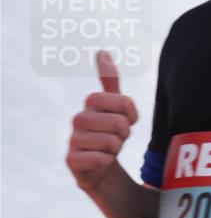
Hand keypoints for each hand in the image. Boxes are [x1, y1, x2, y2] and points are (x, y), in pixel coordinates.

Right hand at [66, 51, 138, 193]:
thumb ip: (110, 82)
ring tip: (108, 149)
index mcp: (91, 103)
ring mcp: (73, 139)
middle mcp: (79, 119)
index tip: (128, 120)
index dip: (132, 114)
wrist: (98, 165)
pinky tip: (100, 161)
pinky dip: (106, 162)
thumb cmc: (109, 132)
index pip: (123, 102)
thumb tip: (102, 51)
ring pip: (111, 143)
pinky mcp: (72, 160)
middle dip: (124, 134)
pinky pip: (99, 159)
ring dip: (116, 149)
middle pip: (119, 124)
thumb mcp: (114, 107)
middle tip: (116, 137)